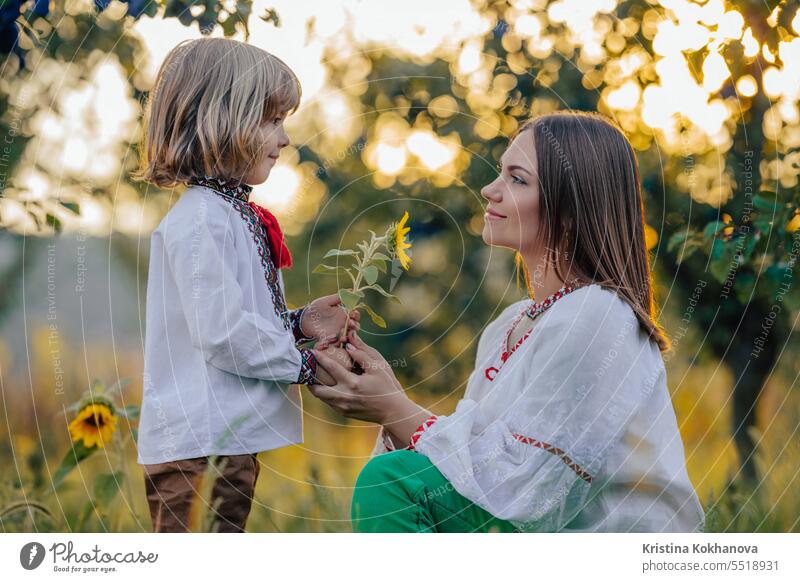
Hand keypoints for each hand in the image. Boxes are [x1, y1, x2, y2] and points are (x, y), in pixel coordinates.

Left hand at [302, 294, 359, 347]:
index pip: (355, 315)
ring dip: (349, 335)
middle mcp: (343, 323)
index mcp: (343, 314)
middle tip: (350, 323)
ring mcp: (338, 332)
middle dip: (355, 325)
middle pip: (355, 326)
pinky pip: (339, 342)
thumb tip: (351, 290)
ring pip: (349, 335)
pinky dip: (341, 341)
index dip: (356, 315)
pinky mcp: (332, 339)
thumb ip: (338, 297)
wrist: (304, 319)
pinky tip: (339, 339)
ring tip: (344, 334)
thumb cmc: (315, 308)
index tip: (353, 313)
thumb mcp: (326, 301)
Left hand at [307, 331, 429, 434]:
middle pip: (317, 389)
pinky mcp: (344, 412)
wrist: (392, 411)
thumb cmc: (386, 387)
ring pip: (321, 397)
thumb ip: (362, 355)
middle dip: (309, 378)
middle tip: (307, 368)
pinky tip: (326, 386)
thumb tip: (348, 346)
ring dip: (315, 387)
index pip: (331, 368)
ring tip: (313, 376)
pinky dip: (324, 394)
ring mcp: (343, 407)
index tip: (312, 351)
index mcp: (353, 384)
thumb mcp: (378, 368)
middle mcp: (345, 397)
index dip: (320, 358)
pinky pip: (328, 402)